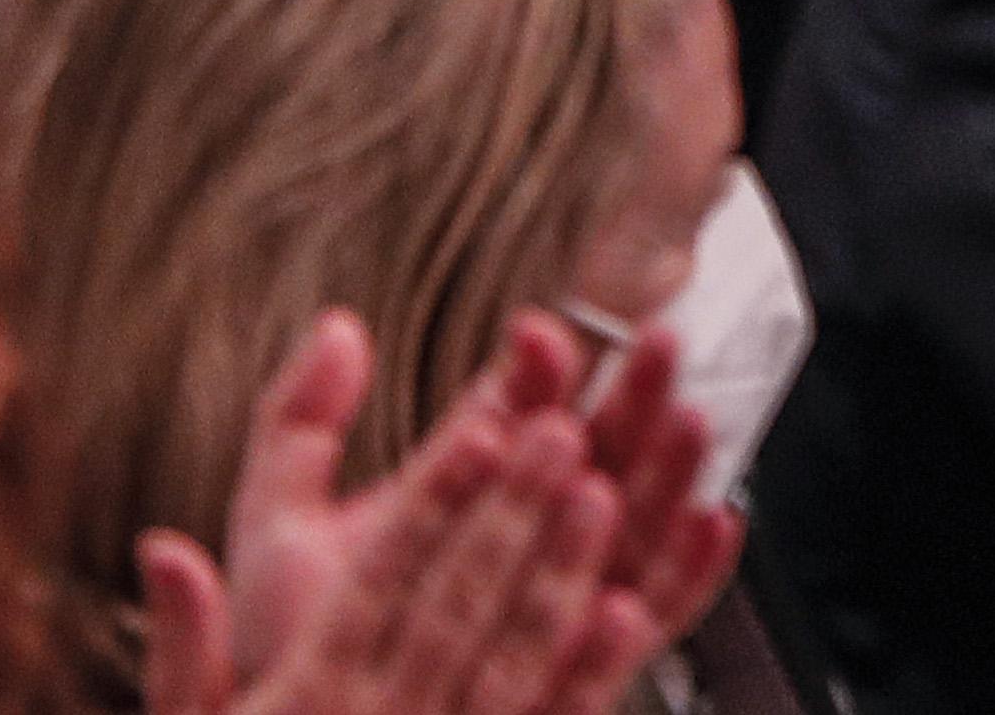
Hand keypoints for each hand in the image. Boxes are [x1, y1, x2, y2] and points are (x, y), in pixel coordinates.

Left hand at [138, 311, 735, 714]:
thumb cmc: (296, 646)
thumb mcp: (281, 531)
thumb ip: (298, 430)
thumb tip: (340, 325)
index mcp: (469, 487)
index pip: (521, 411)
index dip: (535, 371)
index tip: (533, 338)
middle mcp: (530, 534)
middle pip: (601, 453)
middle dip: (632, 397)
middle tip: (658, 343)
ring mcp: (569, 596)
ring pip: (639, 525)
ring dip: (670, 470)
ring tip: (690, 420)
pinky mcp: (590, 668)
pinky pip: (659, 619)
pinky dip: (691, 573)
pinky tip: (713, 523)